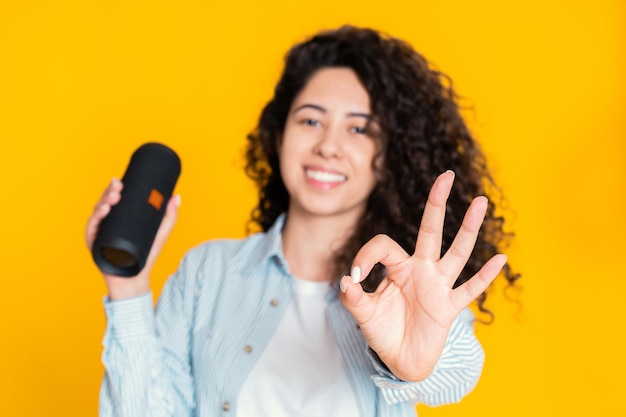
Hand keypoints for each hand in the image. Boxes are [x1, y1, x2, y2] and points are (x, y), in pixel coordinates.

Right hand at [85, 178, 179, 299]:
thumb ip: (170, 216)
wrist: (137, 278)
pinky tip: (104, 210)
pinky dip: (96, 218)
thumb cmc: (147, 255)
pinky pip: (92, 228)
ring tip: (114, 197)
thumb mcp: (161, 233)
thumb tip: (176, 196)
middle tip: (118, 186)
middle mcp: (108, 222)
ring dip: (103, 201)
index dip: (115, 187)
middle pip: (105, 201)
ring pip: (97, 211)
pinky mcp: (95, 243)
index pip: (115, 197)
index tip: (121, 180)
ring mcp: (100, 232)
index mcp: (121, 217)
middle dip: (109, 191)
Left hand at [339, 171, 506, 381]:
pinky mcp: (449, 307)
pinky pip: (470, 289)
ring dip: (468, 229)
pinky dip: (484, 277)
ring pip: (457, 253)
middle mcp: (421, 270)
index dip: (367, 255)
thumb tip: (346, 280)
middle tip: (445, 175)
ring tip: (480, 201)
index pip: (384, 245)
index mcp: (397, 268)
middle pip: (430, 231)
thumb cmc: (383, 331)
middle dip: (436, 203)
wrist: (400, 360)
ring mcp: (438, 287)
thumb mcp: (363, 314)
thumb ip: (353, 298)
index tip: (354, 277)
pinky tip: (500, 258)